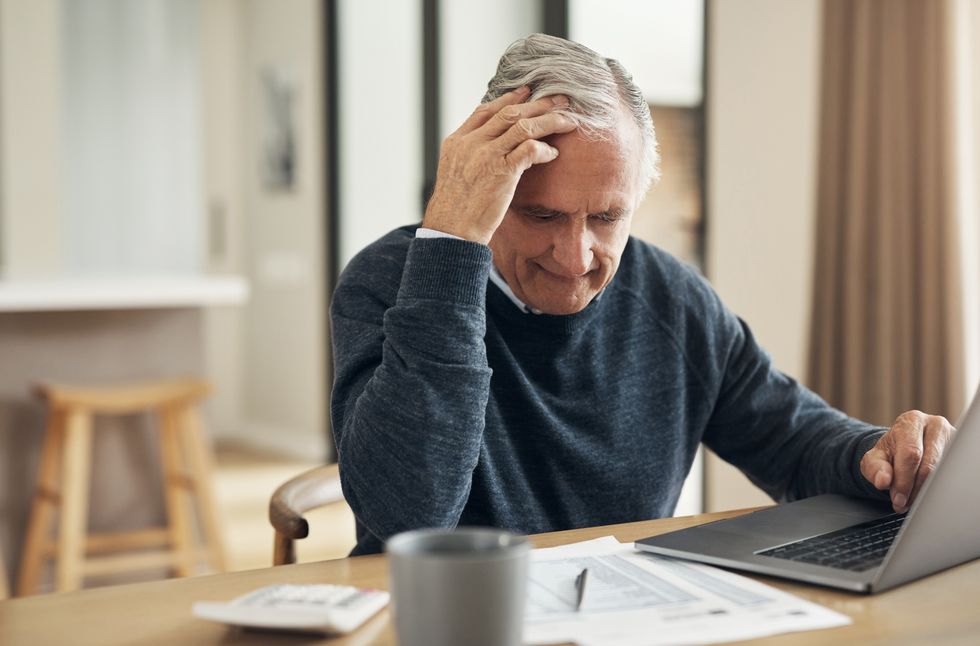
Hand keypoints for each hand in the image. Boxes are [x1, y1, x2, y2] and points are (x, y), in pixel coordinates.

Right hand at [422, 86, 576, 244]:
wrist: (451, 230)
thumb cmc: (455, 210)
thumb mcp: (454, 173)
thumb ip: (470, 156)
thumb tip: (490, 149)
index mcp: (457, 141)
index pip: (486, 110)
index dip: (509, 99)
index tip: (526, 92)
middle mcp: (471, 143)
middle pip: (509, 113)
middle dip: (537, 104)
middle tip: (558, 99)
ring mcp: (487, 155)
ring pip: (523, 126)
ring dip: (549, 120)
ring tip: (567, 119)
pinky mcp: (502, 172)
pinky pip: (530, 149)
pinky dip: (544, 149)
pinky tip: (553, 153)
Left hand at [860, 410, 954, 512]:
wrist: (903, 447)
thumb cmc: (890, 452)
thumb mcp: (874, 458)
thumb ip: (874, 468)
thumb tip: (883, 481)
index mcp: (911, 421)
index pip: (911, 453)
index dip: (904, 480)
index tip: (898, 499)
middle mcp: (935, 425)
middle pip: (930, 464)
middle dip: (915, 489)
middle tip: (904, 504)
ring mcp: (952, 438)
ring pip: (943, 472)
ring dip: (926, 492)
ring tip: (911, 501)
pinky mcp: (959, 451)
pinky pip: (951, 475)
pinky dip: (937, 488)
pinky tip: (925, 495)